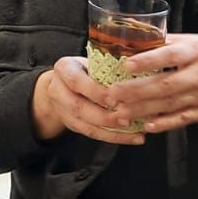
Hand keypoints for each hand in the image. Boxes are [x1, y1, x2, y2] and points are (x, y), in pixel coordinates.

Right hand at [31, 57, 145, 144]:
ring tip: (136, 134)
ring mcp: (63, 110)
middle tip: (128, 119)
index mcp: (64, 69)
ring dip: (113, 132)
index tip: (116, 98)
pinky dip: (113, 137)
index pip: (77, 81)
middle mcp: (58, 90)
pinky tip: (132, 138)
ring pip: (86, 126)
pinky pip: (92, 134)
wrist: (61, 83)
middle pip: (79, 107)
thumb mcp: (91, 60)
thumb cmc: (85, 68)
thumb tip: (139, 71)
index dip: (96, 92)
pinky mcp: (72, 125)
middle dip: (105, 116)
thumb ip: (108, 67)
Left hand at [107, 33, 197, 132]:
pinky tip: (147, 125)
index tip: (126, 64)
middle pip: (165, 84)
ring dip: (142, 110)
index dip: (148, 60)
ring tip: (120, 113)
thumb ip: (169, 40)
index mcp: (197, 51)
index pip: (170, 55)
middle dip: (135, 91)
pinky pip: (182, 119)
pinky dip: (164, 123)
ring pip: (169, 104)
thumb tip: (137, 35)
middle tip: (111, 95)